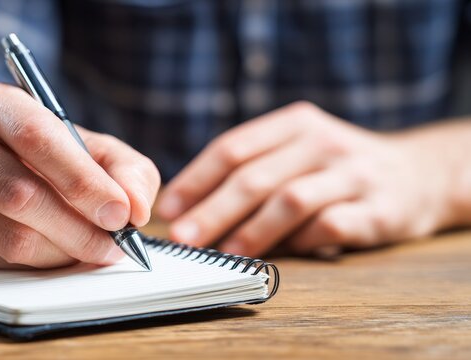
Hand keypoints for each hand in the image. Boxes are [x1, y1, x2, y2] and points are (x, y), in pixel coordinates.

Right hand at [0, 82, 159, 268]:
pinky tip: (61, 249)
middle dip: (78, 227)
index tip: (120, 213)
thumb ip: (129, 172)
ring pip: (10, 235)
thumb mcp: (99, 149)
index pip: (36, 138)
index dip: (82, 181)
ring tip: (93, 247)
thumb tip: (135, 209)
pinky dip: (43, 262)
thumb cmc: (55, 153)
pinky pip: (1, 259)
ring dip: (64, 250)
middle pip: (19, 194)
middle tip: (115, 243)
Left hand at [157, 101, 452, 256]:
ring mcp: (353, 173)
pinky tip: (279, 255)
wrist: (419, 173)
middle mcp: (323, 142)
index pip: (233, 148)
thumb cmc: (336, 167)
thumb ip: (253, 169)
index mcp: (295, 123)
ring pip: (290, 200)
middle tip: (183, 238)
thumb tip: (190, 209)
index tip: (169, 208)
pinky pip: (330, 226)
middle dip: (213, 211)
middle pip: (255, 176)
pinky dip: (299, 242)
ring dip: (251, 231)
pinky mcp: (379, 208)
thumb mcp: (297, 150)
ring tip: (223, 253)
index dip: (196, 179)